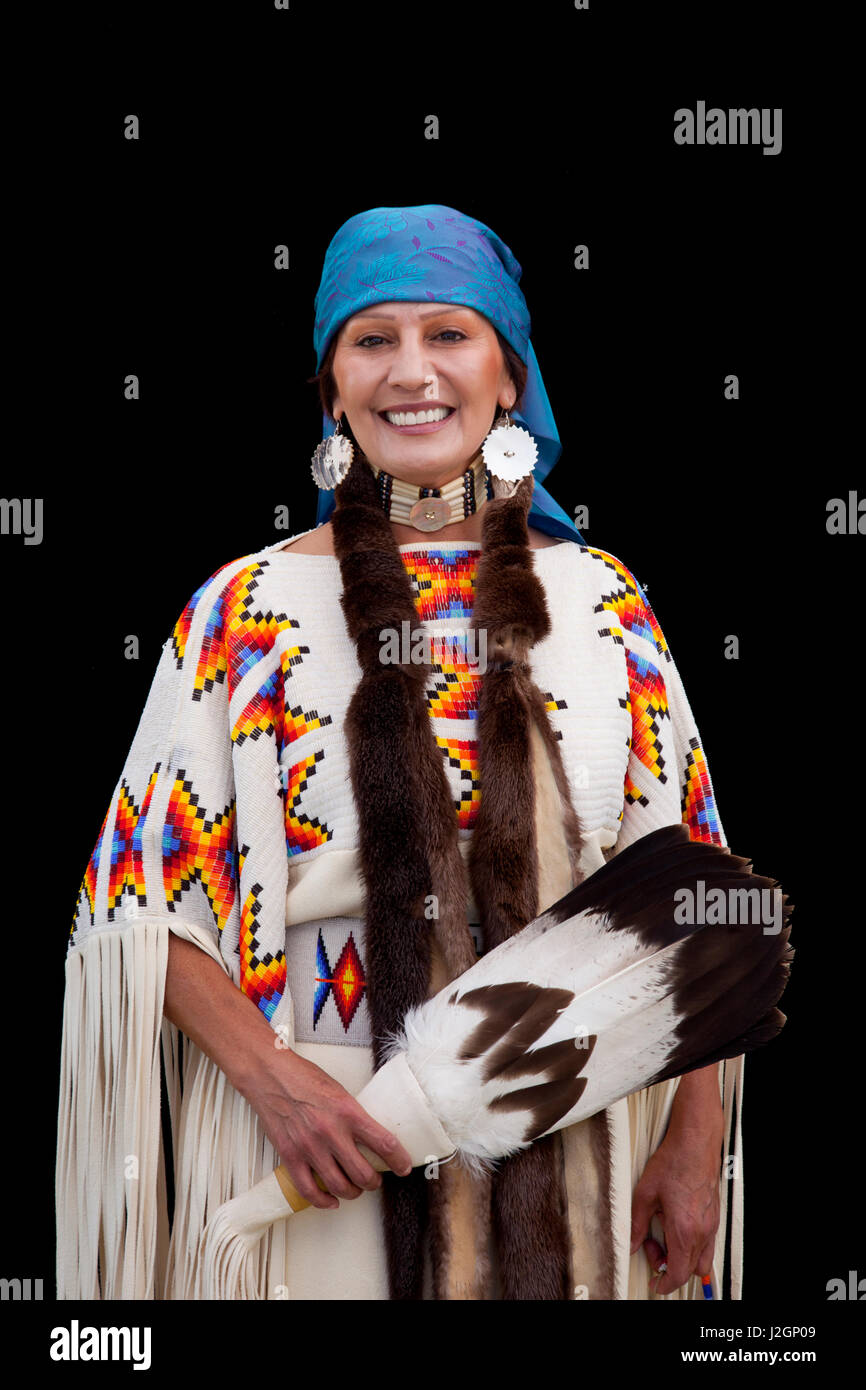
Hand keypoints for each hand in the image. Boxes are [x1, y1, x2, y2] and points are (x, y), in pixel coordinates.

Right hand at [242, 1046, 413, 1211]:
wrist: (270, 1076)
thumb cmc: (305, 1079)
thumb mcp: (340, 1091)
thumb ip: (354, 1116)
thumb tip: (371, 1138)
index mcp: (348, 1111)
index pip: (384, 1143)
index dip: (399, 1160)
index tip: (404, 1167)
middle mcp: (331, 1131)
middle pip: (363, 1173)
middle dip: (374, 1182)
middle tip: (376, 1179)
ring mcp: (309, 1147)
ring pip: (339, 1186)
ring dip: (352, 1193)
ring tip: (355, 1189)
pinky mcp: (290, 1157)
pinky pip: (309, 1191)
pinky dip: (324, 1201)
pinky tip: (331, 1200)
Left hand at [629, 1117, 723, 1295]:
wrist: (695, 1142)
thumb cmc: (673, 1161)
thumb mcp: (644, 1193)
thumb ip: (636, 1224)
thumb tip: (631, 1244)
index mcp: (684, 1230)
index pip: (678, 1273)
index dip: (664, 1284)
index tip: (655, 1282)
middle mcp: (702, 1232)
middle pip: (690, 1270)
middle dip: (669, 1267)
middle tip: (651, 1246)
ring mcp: (711, 1224)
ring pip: (702, 1259)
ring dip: (683, 1258)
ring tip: (665, 1238)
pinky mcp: (714, 1216)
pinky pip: (707, 1244)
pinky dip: (692, 1246)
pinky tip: (677, 1225)